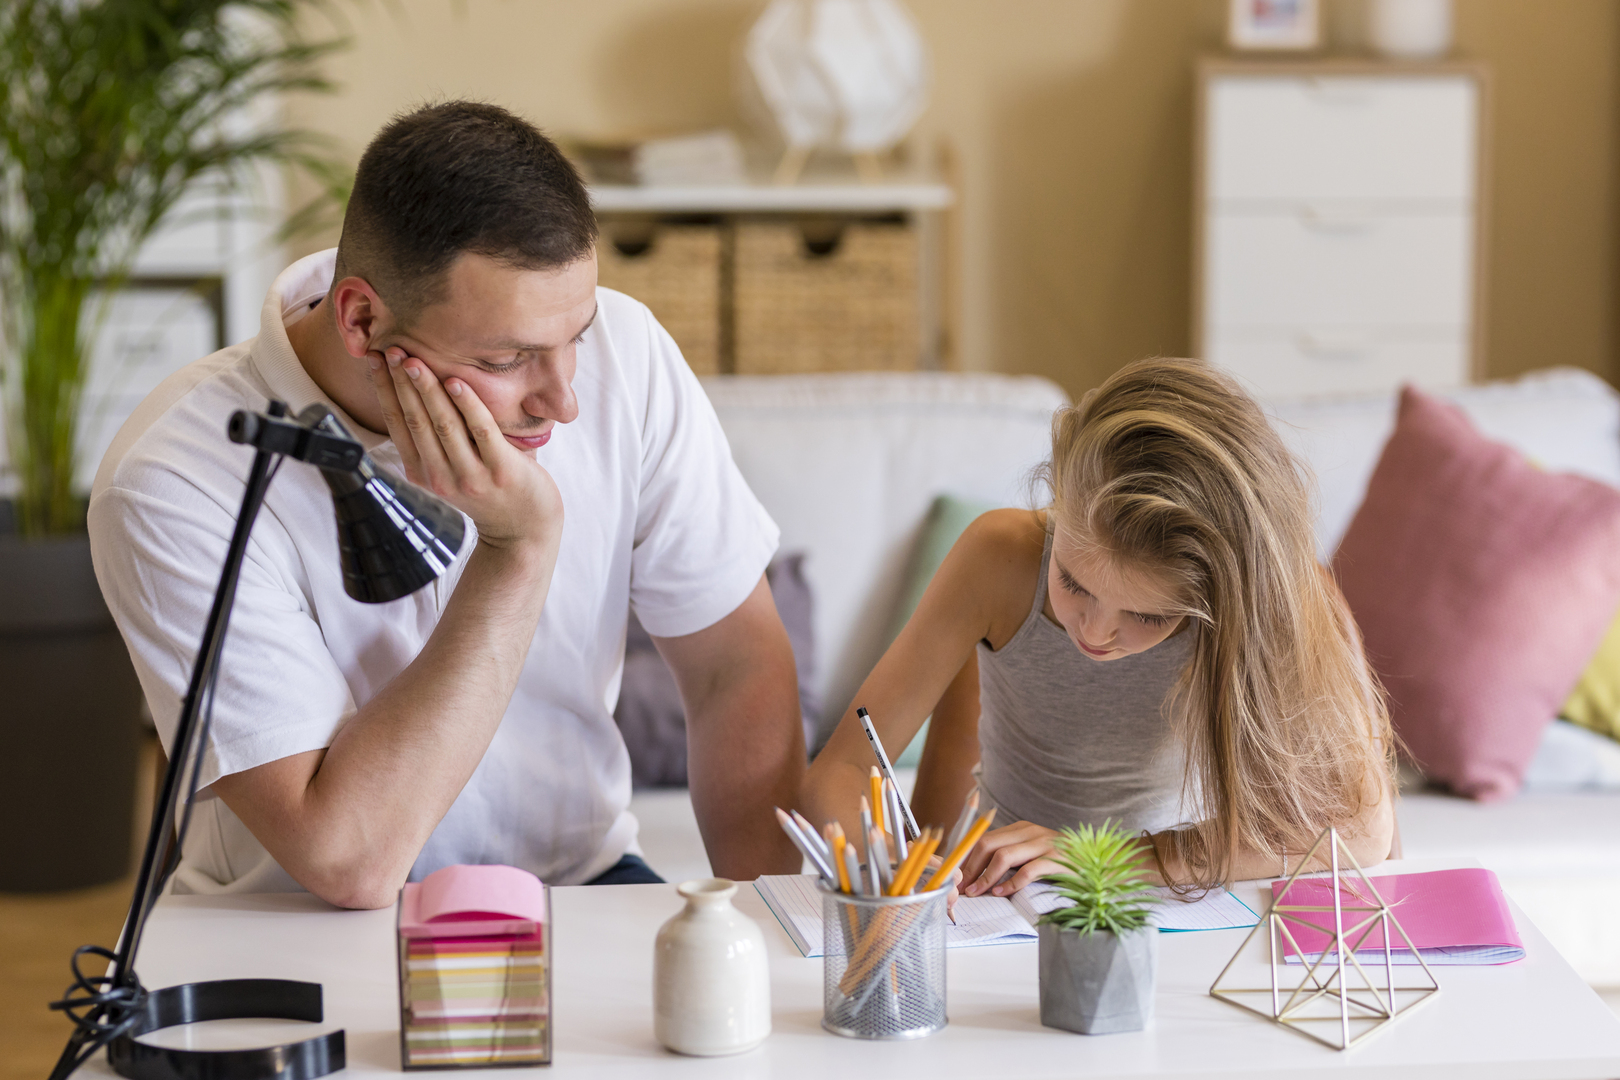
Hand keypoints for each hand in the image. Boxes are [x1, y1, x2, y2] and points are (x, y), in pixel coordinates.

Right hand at [369, 347, 562, 554]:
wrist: (524, 529)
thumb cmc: (489, 489)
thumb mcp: (452, 469)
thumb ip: (437, 438)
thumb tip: (420, 388)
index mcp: (423, 473)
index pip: (397, 423)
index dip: (384, 389)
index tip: (375, 358)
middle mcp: (441, 476)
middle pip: (415, 420)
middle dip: (400, 382)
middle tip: (391, 349)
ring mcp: (471, 475)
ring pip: (442, 424)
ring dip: (426, 388)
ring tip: (414, 360)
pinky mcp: (501, 470)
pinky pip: (480, 430)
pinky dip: (468, 404)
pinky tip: (456, 381)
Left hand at [958, 820, 1059, 897]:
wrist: (1099, 861)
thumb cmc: (1061, 862)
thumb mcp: (1033, 853)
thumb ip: (1012, 858)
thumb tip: (978, 876)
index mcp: (1021, 828)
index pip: (984, 838)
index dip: (967, 858)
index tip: (956, 876)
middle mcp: (1030, 832)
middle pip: (988, 844)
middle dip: (971, 867)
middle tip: (962, 888)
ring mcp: (1044, 844)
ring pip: (1004, 856)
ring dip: (986, 877)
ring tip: (977, 893)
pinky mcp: (1057, 860)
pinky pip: (1028, 871)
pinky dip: (1011, 884)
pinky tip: (1002, 893)